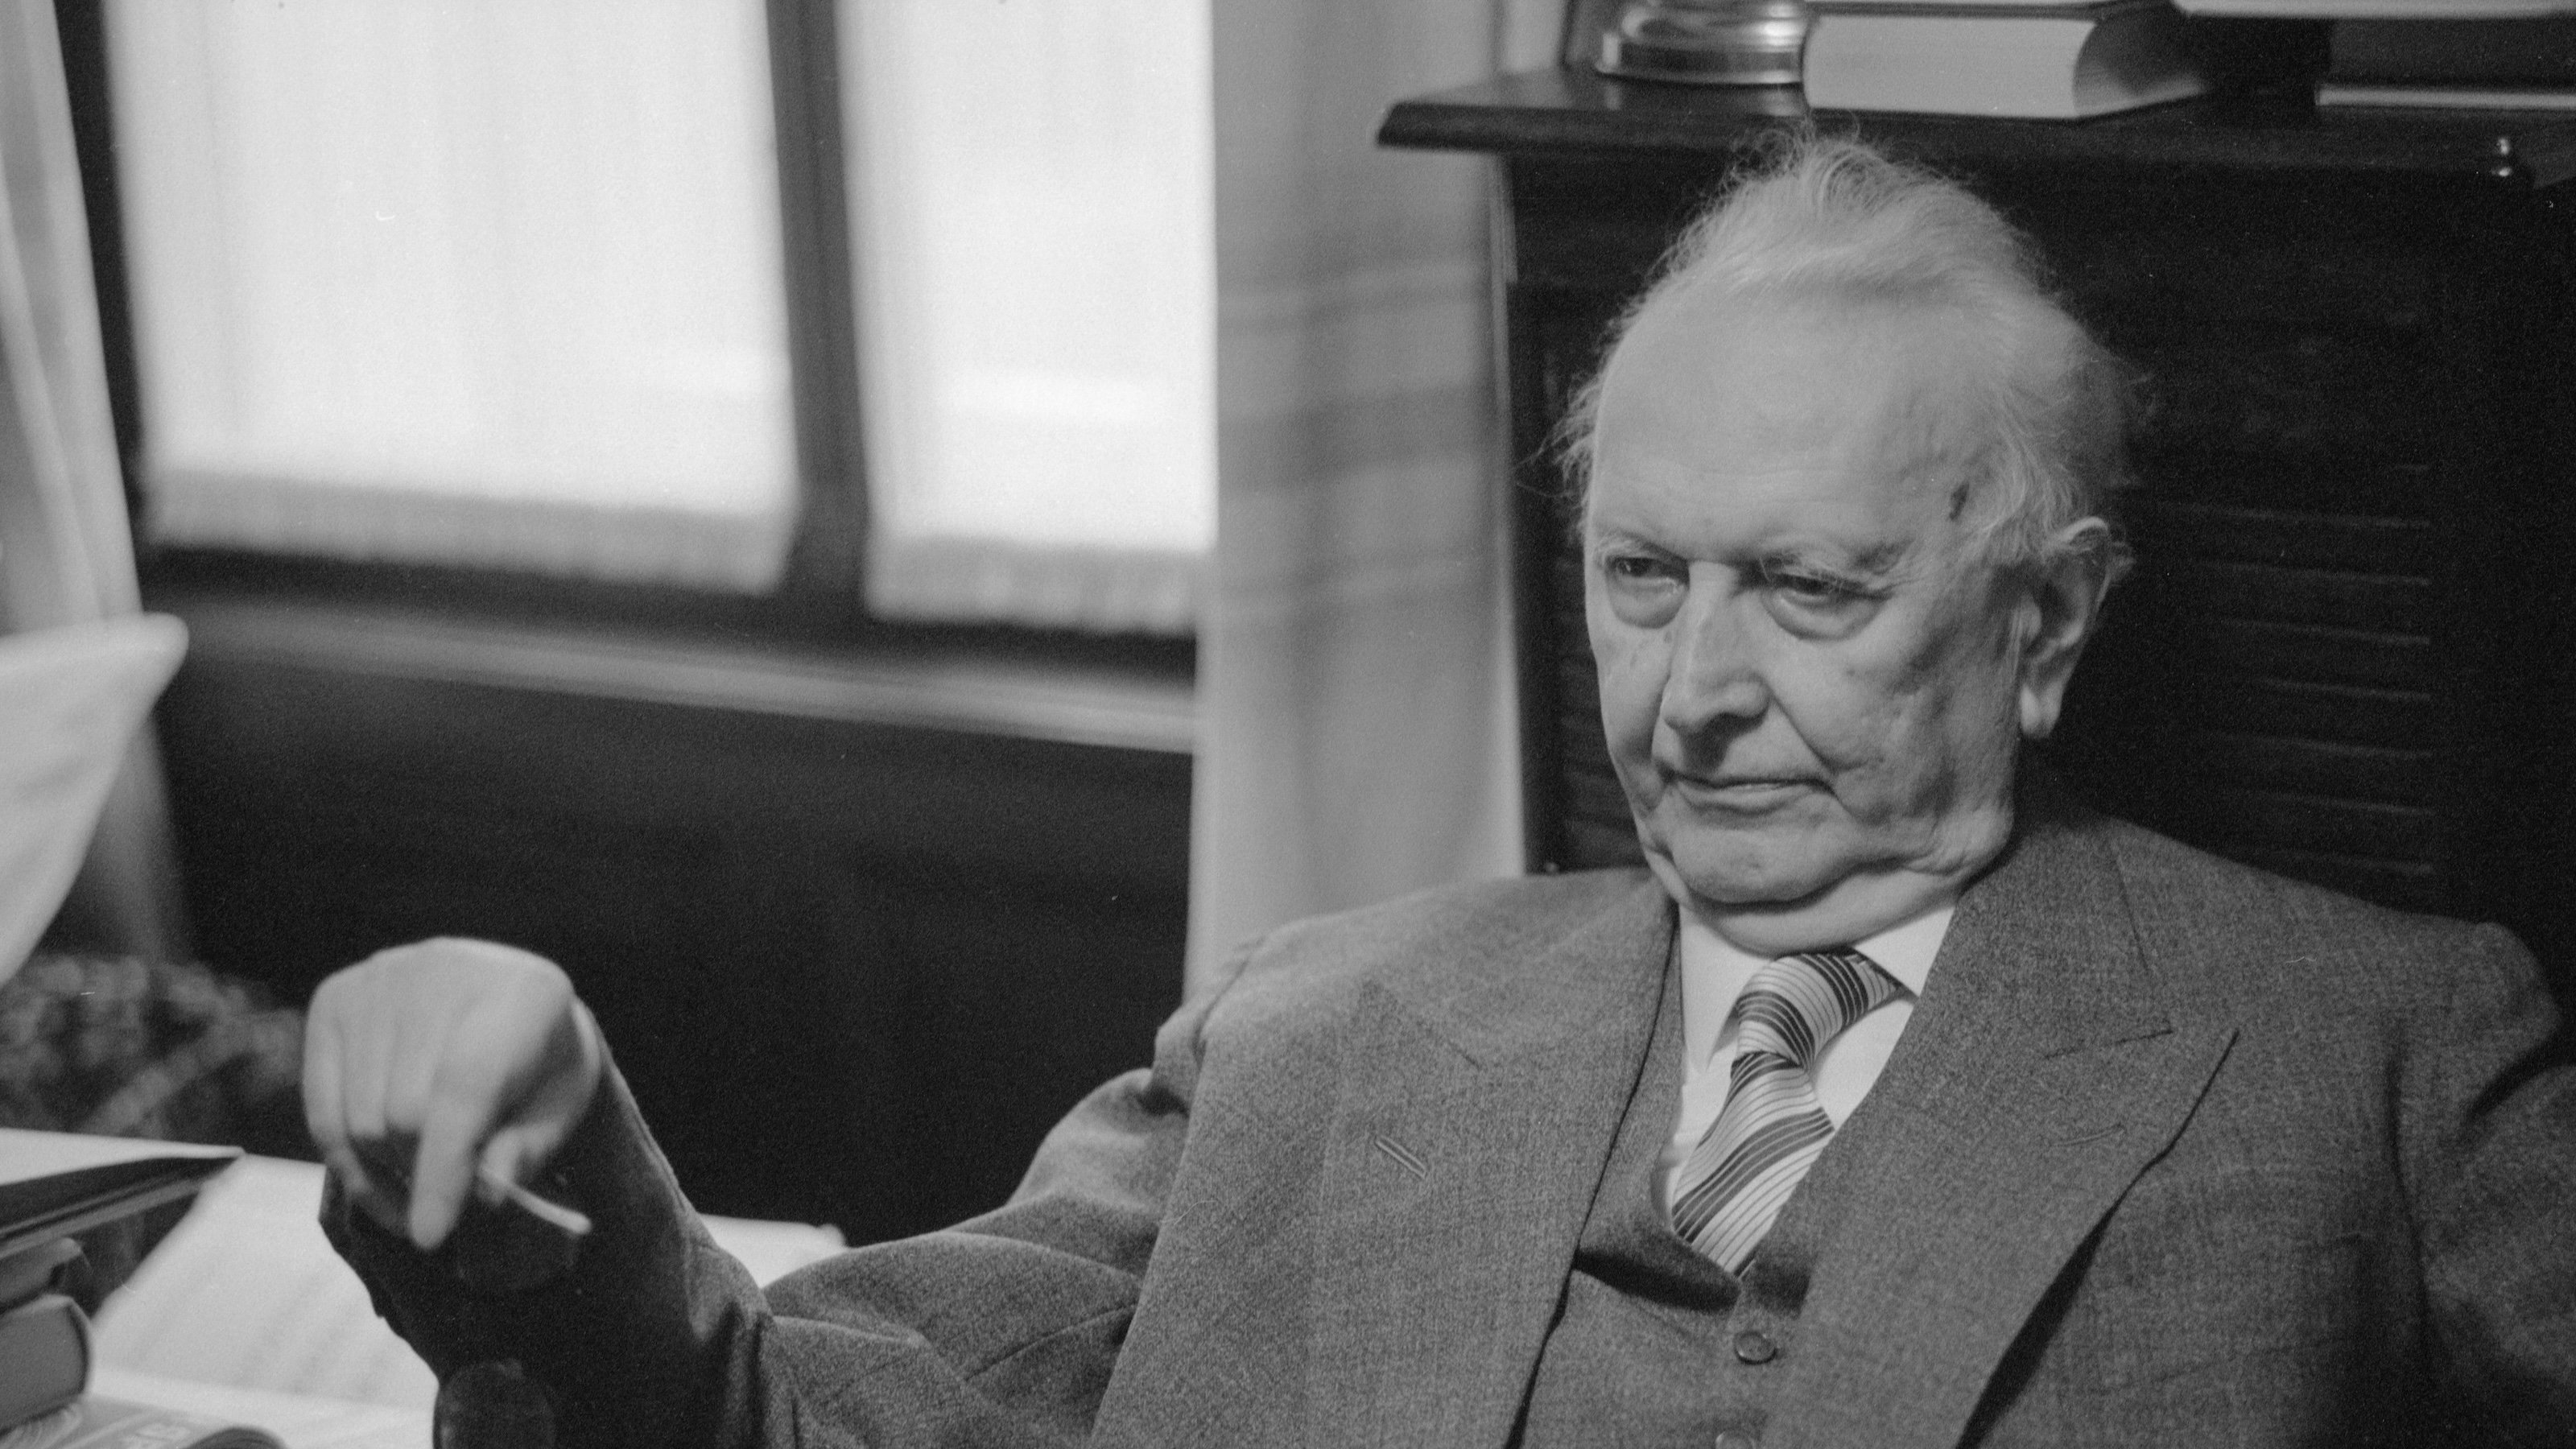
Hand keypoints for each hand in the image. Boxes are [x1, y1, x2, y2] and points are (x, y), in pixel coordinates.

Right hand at [304, 938, 603, 1250]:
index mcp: (523, 994)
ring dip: (386, 1171)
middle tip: (452, 1192)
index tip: (431, 1236)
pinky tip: (379, 1182)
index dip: (443, 1170)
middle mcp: (441, 971)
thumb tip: (482, 1193)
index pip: (463, 1090)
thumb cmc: (542, 1062)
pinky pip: (323, 1108)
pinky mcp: (333, 999)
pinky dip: (347, 1160)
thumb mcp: (560, 1108)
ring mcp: (379, 981)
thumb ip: (527, 1151)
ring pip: (359, 1120)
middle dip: (425, 1172)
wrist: (510, 995)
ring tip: (424, 1178)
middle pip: (403, 1112)